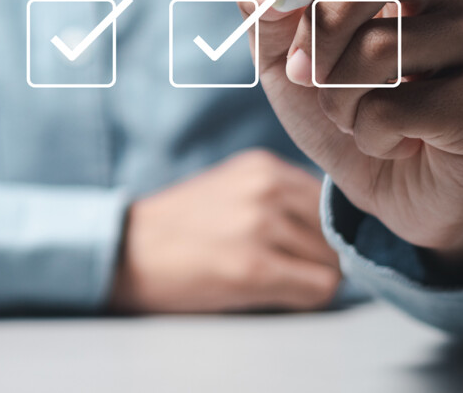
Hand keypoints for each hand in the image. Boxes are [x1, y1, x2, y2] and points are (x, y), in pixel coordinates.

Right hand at [110, 149, 339, 312]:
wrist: (126, 252)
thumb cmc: (179, 227)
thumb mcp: (232, 189)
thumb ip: (281, 196)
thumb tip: (336, 231)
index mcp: (262, 166)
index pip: (329, 201)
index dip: (319, 229)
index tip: (297, 246)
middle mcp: (266, 188)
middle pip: (334, 232)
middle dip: (316, 255)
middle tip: (279, 266)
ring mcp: (260, 226)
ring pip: (330, 262)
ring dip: (308, 277)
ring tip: (266, 277)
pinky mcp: (254, 269)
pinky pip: (318, 288)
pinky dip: (303, 297)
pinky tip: (269, 292)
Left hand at [233, 0, 462, 265]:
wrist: (380, 183)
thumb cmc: (336, 101)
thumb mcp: (281, 48)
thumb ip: (265, 3)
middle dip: (322, 24)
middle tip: (306, 71)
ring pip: (383, 45)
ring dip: (336, 97)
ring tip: (352, 114)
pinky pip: (398, 107)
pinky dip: (366, 133)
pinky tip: (387, 139)